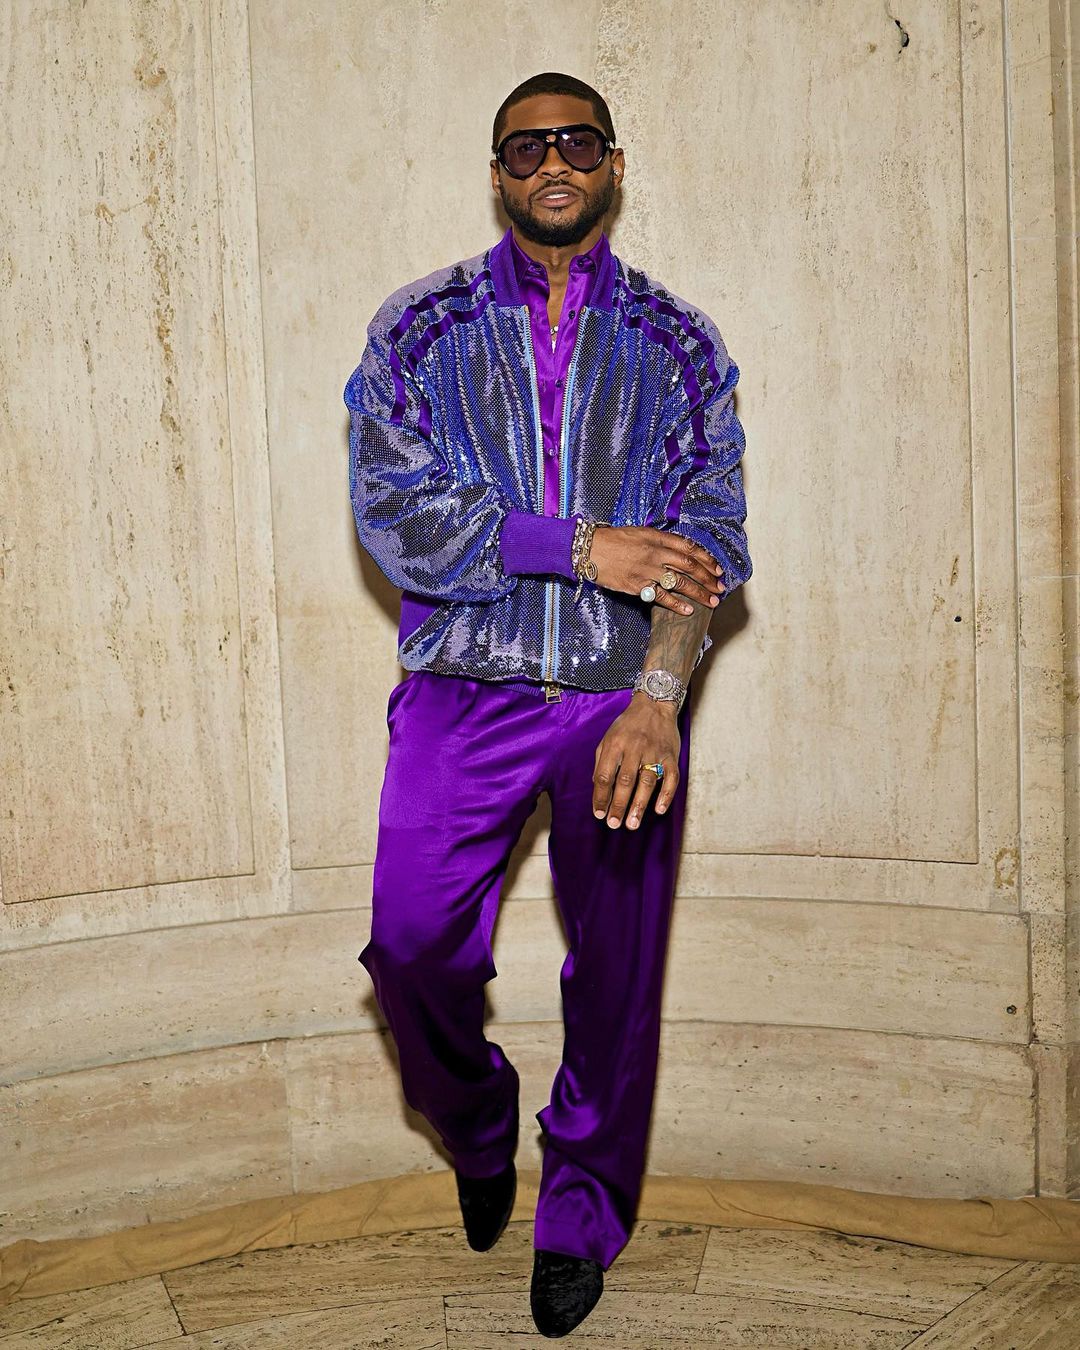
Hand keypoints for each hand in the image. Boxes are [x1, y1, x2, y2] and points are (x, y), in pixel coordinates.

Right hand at [588, 526, 724, 614]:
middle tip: (720, 587)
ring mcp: (647, 570)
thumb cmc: (613, 540)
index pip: (689, 548)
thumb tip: (679, 550)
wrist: (590, 550)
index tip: (717, 569)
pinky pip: (661, 597)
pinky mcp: (638, 585)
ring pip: (680, 582)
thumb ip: (660, 541)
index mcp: (657, 538)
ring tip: (712, 601)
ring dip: (699, 593)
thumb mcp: (640, 533)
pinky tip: (688, 611)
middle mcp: (655, 553)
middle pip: (689, 566)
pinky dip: (676, 605)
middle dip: (708, 578)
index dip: (706, 559)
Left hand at [593, 693, 681, 828]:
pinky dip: (666, 795)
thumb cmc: (627, 725)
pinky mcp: (671, 756)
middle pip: (625, 781)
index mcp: (615, 744)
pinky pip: (670, 778)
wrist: (654, 705)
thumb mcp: (608, 738)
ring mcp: (654, 752)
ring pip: (647, 782)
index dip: (601, 796)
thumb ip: (602, 761)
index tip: (599, 814)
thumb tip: (598, 787)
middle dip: (619, 805)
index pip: (605, 775)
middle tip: (614, 824)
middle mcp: (635, 748)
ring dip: (639, 805)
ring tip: (632, 824)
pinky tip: (659, 810)